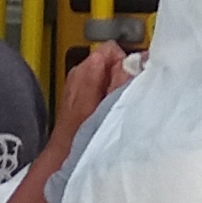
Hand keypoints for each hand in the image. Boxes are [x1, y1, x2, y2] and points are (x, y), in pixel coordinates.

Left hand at [46, 39, 136, 157]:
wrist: (65, 153)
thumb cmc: (85, 133)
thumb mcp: (112, 104)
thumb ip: (124, 79)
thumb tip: (137, 60)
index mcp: (86, 70)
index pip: (112, 49)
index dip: (125, 63)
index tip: (131, 79)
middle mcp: (78, 73)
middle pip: (108, 60)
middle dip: (120, 73)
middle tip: (124, 95)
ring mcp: (75, 83)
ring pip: (103, 72)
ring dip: (113, 85)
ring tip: (114, 105)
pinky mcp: (76, 94)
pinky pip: (96, 84)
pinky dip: (104, 93)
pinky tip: (105, 109)